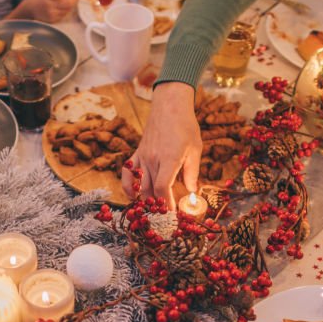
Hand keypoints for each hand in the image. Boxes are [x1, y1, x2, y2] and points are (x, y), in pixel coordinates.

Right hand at [15, 0, 77, 22]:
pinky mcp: (53, 20)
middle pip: (70, 4)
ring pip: (68, 10)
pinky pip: (64, 15)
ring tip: (63, 1)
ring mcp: (52, 14)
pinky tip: (59, 8)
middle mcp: (50, 5)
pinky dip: (64, 11)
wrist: (30, 9)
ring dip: (69, 5)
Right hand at [122, 82, 200, 205]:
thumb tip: (192, 192)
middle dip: (156, 206)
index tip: (173, 213)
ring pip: (138, 185)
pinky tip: (133, 196)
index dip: (167, 203)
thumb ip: (192, 172)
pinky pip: (127, 173)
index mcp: (169, 158)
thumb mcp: (195, 149)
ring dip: (144, 200)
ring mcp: (142, 156)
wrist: (169, 105)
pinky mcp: (137, 153)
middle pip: (150, 190)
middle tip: (164, 216)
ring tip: (152, 210)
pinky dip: (127, 186)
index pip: (163, 187)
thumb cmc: (186, 126)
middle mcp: (153, 159)